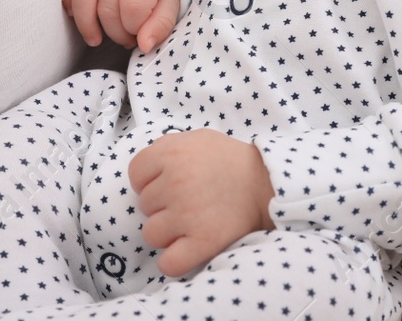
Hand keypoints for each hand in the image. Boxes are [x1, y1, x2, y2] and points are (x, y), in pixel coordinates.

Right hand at [61, 0, 180, 51]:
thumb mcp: (171, 5)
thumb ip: (161, 25)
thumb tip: (144, 44)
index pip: (133, 5)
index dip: (133, 28)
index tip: (138, 34)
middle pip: (106, 6)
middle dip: (115, 33)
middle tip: (125, 39)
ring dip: (87, 24)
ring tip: (97, 38)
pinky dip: (67, 2)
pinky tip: (78, 16)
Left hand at [129, 128, 275, 277]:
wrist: (266, 183)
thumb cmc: (231, 160)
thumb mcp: (198, 139)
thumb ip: (167, 147)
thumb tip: (145, 169)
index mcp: (172, 154)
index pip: (136, 173)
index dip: (149, 180)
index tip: (168, 183)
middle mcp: (175, 183)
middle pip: (144, 205)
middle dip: (163, 205)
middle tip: (190, 200)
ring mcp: (187, 214)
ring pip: (152, 234)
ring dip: (167, 233)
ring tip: (191, 223)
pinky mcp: (203, 242)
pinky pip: (168, 262)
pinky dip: (174, 260)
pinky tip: (187, 248)